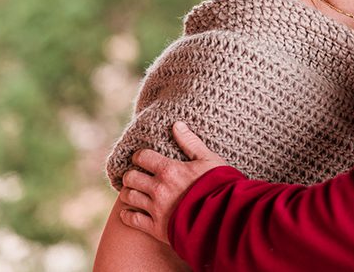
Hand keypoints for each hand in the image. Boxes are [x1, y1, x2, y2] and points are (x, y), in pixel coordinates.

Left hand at [118, 122, 228, 243]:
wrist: (226, 219)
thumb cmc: (221, 187)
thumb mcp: (209, 160)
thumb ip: (190, 143)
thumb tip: (176, 124)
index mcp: (169, 170)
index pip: (142, 157)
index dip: (139, 156)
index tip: (141, 159)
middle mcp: (158, 188)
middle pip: (130, 177)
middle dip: (131, 175)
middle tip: (135, 176)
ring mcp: (156, 209)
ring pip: (129, 197)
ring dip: (129, 193)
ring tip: (133, 192)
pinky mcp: (157, 228)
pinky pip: (133, 220)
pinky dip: (127, 215)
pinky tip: (129, 212)